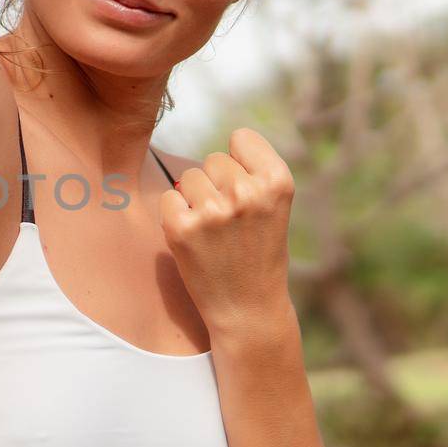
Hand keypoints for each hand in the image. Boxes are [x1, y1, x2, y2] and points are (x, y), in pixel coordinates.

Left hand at [158, 127, 294, 333]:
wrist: (248, 308)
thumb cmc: (259, 252)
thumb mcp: (274, 206)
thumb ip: (251, 172)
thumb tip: (215, 149)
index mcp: (277, 182)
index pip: (241, 138)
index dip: (240, 162)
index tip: (247, 191)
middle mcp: (247, 192)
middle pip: (213, 159)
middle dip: (218, 184)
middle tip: (231, 222)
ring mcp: (213, 210)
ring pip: (190, 177)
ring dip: (196, 199)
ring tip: (215, 232)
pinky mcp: (182, 228)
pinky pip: (169, 197)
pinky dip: (177, 215)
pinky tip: (196, 239)